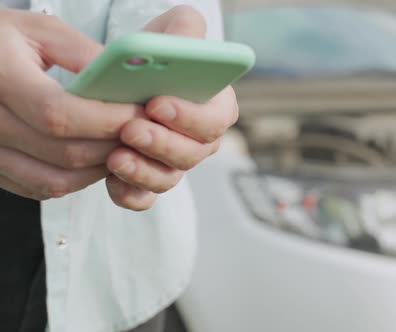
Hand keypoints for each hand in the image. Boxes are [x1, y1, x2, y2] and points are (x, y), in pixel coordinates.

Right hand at [0, 9, 142, 199]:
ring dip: (98, 170)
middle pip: (65, 153)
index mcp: (0, 79)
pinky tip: (92, 160)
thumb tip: (127, 81)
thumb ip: (83, 54)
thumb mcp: (38, 30)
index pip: (60, 115)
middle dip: (113, 146)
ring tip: (121, 148)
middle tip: (141, 133)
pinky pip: (40, 187)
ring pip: (56, 180)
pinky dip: (75, 180)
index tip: (139, 114)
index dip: (108, 120)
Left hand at [105, 5, 238, 209]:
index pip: (216, 119)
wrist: (129, 75)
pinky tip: (111, 179)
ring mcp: (175, 163)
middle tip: (131, 129)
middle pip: (192, 153)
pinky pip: (144, 197)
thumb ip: (187, 30)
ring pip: (168, 178)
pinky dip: (129, 193)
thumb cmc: (157, 53)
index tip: (157, 104)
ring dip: (143, 170)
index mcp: (216, 106)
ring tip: (115, 156)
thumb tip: (188, 42)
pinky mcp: (149, 181)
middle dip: (161, 143)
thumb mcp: (174, 30)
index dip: (190, 117)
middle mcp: (201, 140)